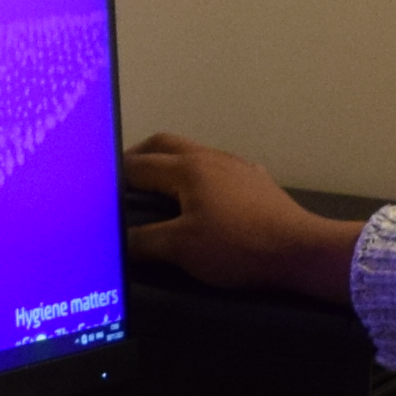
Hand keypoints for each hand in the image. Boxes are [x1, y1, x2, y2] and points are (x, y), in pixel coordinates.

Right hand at [124, 133, 362, 303]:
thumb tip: (116, 241)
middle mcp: (210, 157)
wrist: (300, 250)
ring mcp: (236, 167)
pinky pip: (216, 170)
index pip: (137, 165)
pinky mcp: (255, 182)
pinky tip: (200, 200)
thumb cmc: (237, 246)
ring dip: (168, 165)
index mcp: (187, 168)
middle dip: (138, 156)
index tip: (96, 188)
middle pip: (164, 144)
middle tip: (121, 179)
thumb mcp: (181, 249)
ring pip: (192, 154)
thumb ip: (143, 242)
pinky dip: (196, 178)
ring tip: (155, 190)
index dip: (112, 176)